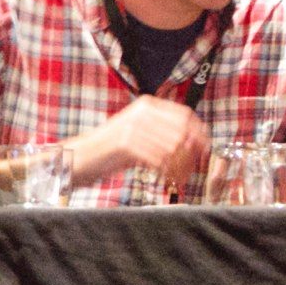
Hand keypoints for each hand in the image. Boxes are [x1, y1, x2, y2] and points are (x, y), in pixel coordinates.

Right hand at [69, 96, 209, 194]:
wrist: (80, 157)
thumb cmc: (112, 149)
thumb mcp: (140, 132)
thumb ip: (163, 132)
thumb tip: (195, 142)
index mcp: (147, 105)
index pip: (185, 114)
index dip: (199, 131)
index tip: (205, 147)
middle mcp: (142, 112)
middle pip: (182, 131)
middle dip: (192, 152)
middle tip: (194, 167)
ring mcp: (133, 127)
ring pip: (172, 148)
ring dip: (180, 166)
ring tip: (180, 177)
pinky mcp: (126, 144)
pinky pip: (158, 160)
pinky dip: (167, 172)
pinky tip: (168, 179)